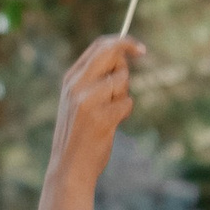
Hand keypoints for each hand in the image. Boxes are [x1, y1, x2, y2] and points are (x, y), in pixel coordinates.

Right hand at [44, 36, 144, 205]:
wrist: (69, 167)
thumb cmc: (80, 133)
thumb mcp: (79, 101)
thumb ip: (95, 79)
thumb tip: (123, 60)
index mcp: (71, 79)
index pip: (99, 46)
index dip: (123, 42)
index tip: (140, 48)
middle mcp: (76, 85)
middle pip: (111, 54)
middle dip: (127, 62)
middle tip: (129, 80)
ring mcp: (87, 100)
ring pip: (121, 80)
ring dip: (123, 95)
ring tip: (110, 113)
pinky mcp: (100, 117)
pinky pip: (127, 103)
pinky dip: (124, 112)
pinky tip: (111, 125)